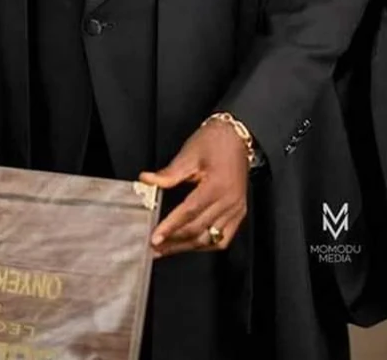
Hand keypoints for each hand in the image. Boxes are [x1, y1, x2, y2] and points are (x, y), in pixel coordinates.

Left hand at [139, 120, 248, 257]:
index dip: (170, 227)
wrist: (237, 136)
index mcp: (217, 186)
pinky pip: (223, 238)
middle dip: (174, 242)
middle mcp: (230, 201)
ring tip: (167, 249)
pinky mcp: (239, 212)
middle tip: (155, 247)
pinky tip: (190, 244)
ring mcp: (236, 209)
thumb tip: (147, 180)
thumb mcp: (189, 153)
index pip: (189, 212)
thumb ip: (169, 173)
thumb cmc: (215, 141)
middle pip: (199, 230)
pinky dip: (205, 244)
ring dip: (187, 247)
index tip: (155, 237)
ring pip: (211, 239)